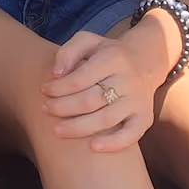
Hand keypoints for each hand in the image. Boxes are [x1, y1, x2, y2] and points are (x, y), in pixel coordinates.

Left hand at [41, 27, 161, 150]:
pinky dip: (113, 143)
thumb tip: (55, 74)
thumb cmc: (107, 53)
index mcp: (114, 59)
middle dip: (63, 107)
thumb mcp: (88, 41)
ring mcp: (137, 101)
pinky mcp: (145, 118)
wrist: (145, 62)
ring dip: (78, 127)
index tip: (44, 90)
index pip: (81, 78)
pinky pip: (131, 135)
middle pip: (91, 100)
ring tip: (57, 130)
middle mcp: (128, 80)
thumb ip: (68, 52)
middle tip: (45, 109)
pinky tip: (93, 147)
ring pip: (106, 119)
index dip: (59, 87)